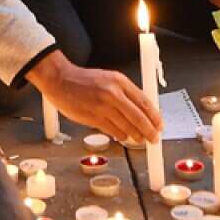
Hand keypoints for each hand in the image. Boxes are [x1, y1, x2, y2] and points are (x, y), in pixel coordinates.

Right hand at [28, 51, 161, 143]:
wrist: (60, 79)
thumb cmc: (83, 80)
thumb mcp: (108, 79)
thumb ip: (124, 92)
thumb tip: (140, 110)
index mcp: (119, 81)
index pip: (144, 101)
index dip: (154, 116)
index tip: (159, 125)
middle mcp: (113, 93)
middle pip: (138, 116)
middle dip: (149, 130)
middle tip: (154, 138)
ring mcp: (103, 106)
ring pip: (126, 126)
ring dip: (136, 135)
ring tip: (140, 140)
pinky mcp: (93, 117)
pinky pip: (112, 130)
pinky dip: (120, 135)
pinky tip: (124, 137)